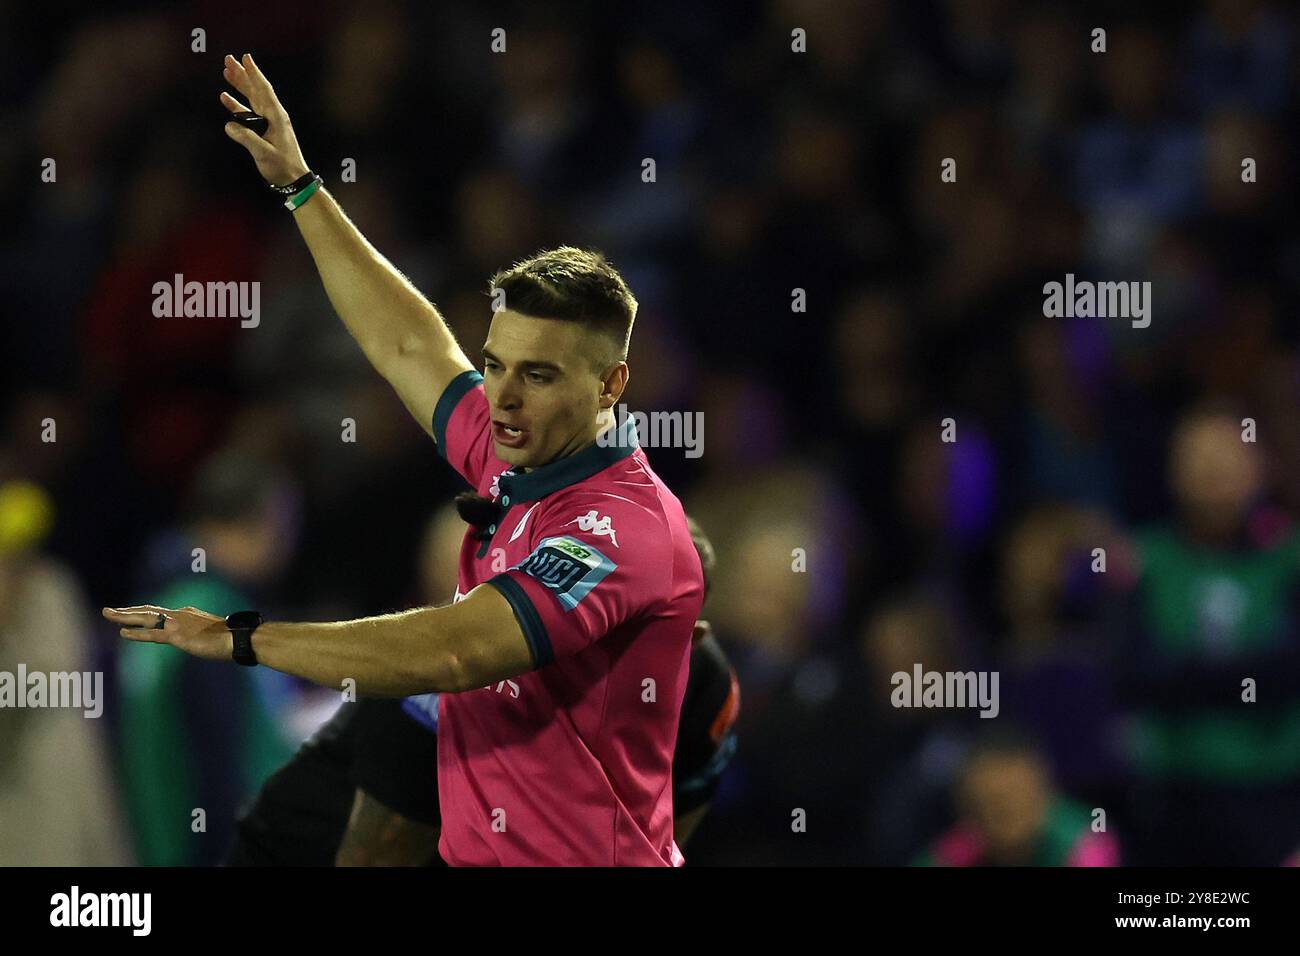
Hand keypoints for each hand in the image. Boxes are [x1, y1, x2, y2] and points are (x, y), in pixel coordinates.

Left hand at [103, 605, 232, 661]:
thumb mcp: (212, 631)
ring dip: (124, 616)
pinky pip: (151, 634)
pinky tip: (122, 633)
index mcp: (187, 613)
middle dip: (127, 611)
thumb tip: (200, 638)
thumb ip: (200, 632)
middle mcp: (179, 615)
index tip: (131, 613)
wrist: (237, 638)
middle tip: (109, 610)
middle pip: (148, 611)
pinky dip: (136, 633)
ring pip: (145, 618)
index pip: (160, 612)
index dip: (143, 613)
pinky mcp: (176, 636)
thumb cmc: (230, 637)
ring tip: (108, 614)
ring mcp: (177, 624)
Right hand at [220, 52, 310, 187]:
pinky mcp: (264, 130)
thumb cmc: (282, 166)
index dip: (254, 73)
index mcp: (276, 117)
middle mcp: (273, 116)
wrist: (293, 179)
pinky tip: (226, 98)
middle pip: (256, 89)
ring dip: (239, 85)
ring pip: (251, 98)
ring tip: (226, 71)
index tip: (245, 57)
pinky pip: (248, 113)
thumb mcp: (264, 153)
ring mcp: (269, 122)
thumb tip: (229, 125)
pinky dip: (237, 105)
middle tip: (229, 59)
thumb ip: (247, 138)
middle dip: (243, 73)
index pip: (263, 90)